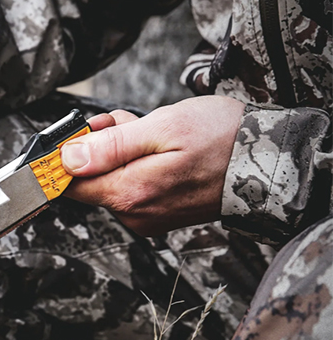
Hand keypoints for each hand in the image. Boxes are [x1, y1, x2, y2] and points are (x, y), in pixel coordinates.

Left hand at [61, 96, 244, 235]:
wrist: (271, 162)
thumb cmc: (222, 139)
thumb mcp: (162, 128)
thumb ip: (110, 147)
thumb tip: (68, 159)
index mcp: (130, 195)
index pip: (70, 184)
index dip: (70, 153)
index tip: (86, 131)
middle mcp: (135, 214)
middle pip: (91, 177)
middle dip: (103, 145)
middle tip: (130, 123)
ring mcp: (148, 216)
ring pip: (113, 178)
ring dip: (123, 150)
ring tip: (154, 133)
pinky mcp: (160, 213)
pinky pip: (133, 185)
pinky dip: (139, 162)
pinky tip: (162, 148)